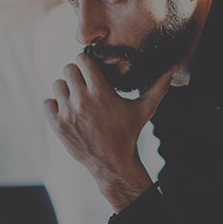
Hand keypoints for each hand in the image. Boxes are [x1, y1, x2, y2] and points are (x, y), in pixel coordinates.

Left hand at [44, 53, 175, 210]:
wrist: (113, 163)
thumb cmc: (129, 133)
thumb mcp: (144, 109)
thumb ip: (158, 86)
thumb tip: (175, 66)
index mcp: (101, 92)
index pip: (82, 59)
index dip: (87, 63)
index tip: (91, 70)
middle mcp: (82, 100)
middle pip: (67, 69)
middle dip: (76, 75)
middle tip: (85, 85)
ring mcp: (67, 113)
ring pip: (57, 85)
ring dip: (66, 90)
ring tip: (77, 99)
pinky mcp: (58, 125)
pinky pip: (47, 103)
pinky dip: (56, 106)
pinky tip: (68, 111)